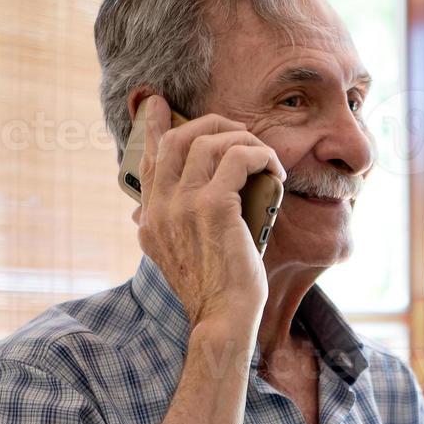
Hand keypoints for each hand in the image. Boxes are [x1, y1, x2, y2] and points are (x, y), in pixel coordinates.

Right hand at [135, 95, 285, 327]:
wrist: (223, 319)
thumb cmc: (215, 292)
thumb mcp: (182, 258)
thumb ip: (174, 228)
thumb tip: (176, 208)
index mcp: (150, 219)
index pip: (149, 160)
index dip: (156, 127)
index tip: (160, 104)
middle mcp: (159, 208)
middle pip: (177, 139)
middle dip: (210, 124)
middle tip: (237, 130)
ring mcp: (182, 205)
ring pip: (207, 142)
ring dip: (241, 139)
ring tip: (261, 154)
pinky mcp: (212, 207)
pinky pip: (237, 158)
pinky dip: (260, 155)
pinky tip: (274, 169)